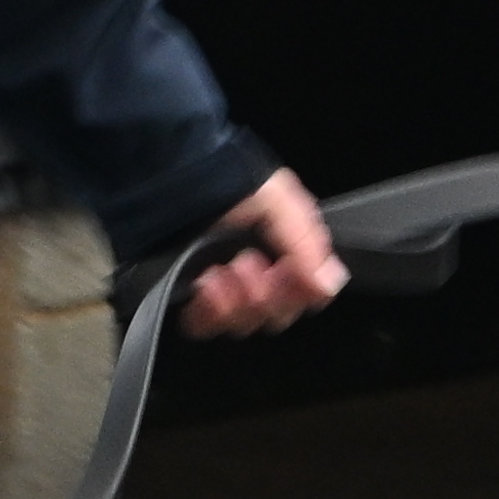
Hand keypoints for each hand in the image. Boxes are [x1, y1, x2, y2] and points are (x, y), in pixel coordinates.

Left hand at [176, 170, 343, 337]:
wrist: (168, 172)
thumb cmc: (222, 174)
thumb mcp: (275, 196)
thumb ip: (305, 240)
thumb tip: (330, 280)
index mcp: (283, 251)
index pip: (304, 295)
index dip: (299, 292)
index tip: (289, 273)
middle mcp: (256, 273)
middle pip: (275, 315)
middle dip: (267, 295)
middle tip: (251, 263)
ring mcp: (222, 288)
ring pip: (243, 323)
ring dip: (238, 302)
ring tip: (225, 270)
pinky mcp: (189, 295)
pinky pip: (203, 325)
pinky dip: (208, 313)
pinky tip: (207, 284)